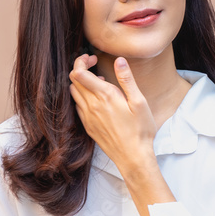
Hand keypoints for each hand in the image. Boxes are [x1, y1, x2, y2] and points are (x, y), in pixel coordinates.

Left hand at [68, 53, 156, 174]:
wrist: (133, 157)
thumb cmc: (140, 130)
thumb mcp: (139, 102)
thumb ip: (127, 80)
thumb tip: (119, 60)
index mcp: (105, 96)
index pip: (79, 73)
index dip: (81, 61)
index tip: (92, 57)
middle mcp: (92, 106)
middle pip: (74, 81)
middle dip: (81, 68)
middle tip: (94, 64)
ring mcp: (88, 117)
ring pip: (74, 93)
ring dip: (81, 83)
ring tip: (99, 82)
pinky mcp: (88, 126)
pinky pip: (78, 106)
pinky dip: (83, 97)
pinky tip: (97, 99)